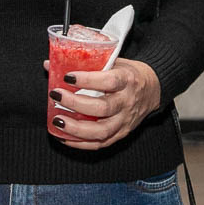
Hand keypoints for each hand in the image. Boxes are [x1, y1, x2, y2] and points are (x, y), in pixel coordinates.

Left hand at [47, 58, 161, 150]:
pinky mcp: (121, 133)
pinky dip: (80, 144)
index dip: (87, 80)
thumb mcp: (113, 61)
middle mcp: (127, 102)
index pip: (109, 81)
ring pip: (101, 131)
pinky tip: (64, 137)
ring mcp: (125, 120)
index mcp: (127, 80)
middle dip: (75, 103)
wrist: (153, 89)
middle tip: (56, 96)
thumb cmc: (127, 74)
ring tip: (57, 121)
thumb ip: (85, 63)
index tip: (67, 77)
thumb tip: (50, 64)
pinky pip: (100, 143)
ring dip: (76, 129)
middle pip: (102, 108)